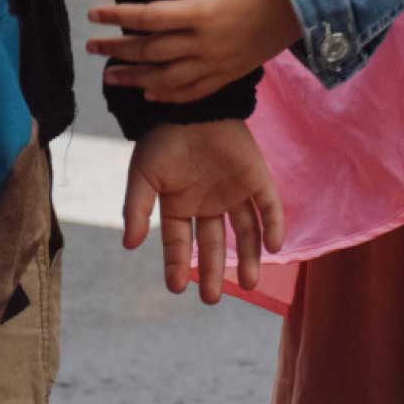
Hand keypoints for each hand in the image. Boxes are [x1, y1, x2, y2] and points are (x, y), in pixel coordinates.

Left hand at [88, 0, 304, 103]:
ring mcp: (217, 63)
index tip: (95, 14)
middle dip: (118, 50)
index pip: (149, 16)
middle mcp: (205, 42)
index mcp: (203, 10)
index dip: (118, 16)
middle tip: (92, 47)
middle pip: (151, 51)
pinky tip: (150, 94)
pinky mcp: (229, 74)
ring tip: (109, 77)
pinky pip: (193, 91)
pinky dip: (169, 94)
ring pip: (167, 77)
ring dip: (135, 78)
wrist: (310, 6)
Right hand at [121, 120, 284, 302]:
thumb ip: (136, 209)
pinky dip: (273, 225)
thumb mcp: (143, 175)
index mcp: (180, 204)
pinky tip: (273, 247)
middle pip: (213, 245)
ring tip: (250, 284)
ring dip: (249, 258)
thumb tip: (129, 245)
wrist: (190, 104)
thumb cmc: (163, 138)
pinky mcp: (256, 177)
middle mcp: (208, 203)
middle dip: (213, 272)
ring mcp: (234, 191)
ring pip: (245, 231)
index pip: (179, 243)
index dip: (177, 265)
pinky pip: (268, 206)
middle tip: (212, 299)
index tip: (177, 288)